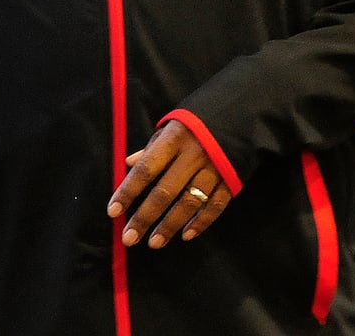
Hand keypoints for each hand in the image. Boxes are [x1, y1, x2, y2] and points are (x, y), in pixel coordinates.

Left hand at [106, 121, 232, 248]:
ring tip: (154, 242)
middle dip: (145, 216)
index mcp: (173, 140)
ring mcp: (215, 169)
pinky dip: (202, 222)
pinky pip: (216, 205)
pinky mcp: (232, 179)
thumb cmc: (196, 121)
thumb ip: (151, 148)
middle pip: (165, 191)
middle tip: (129, 238)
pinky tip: (186, 235)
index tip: (113, 211)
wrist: (241, 111)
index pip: (146, 169)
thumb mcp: (170, 126)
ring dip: (171, 225)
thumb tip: (128, 164)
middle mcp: (193, 156)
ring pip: (190, 202)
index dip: (128, 191)